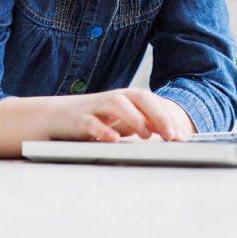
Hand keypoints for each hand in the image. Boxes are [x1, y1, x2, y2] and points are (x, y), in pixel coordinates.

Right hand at [47, 88, 182, 142]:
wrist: (55, 116)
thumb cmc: (93, 120)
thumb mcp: (119, 121)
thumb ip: (141, 126)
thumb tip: (168, 136)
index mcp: (125, 98)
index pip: (150, 99)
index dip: (167, 114)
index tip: (181, 134)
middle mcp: (112, 99)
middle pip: (138, 97)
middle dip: (157, 114)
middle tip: (171, 135)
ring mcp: (95, 107)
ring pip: (116, 104)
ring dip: (134, 118)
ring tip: (147, 136)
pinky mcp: (78, 120)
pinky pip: (91, 122)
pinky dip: (103, 130)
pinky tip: (114, 140)